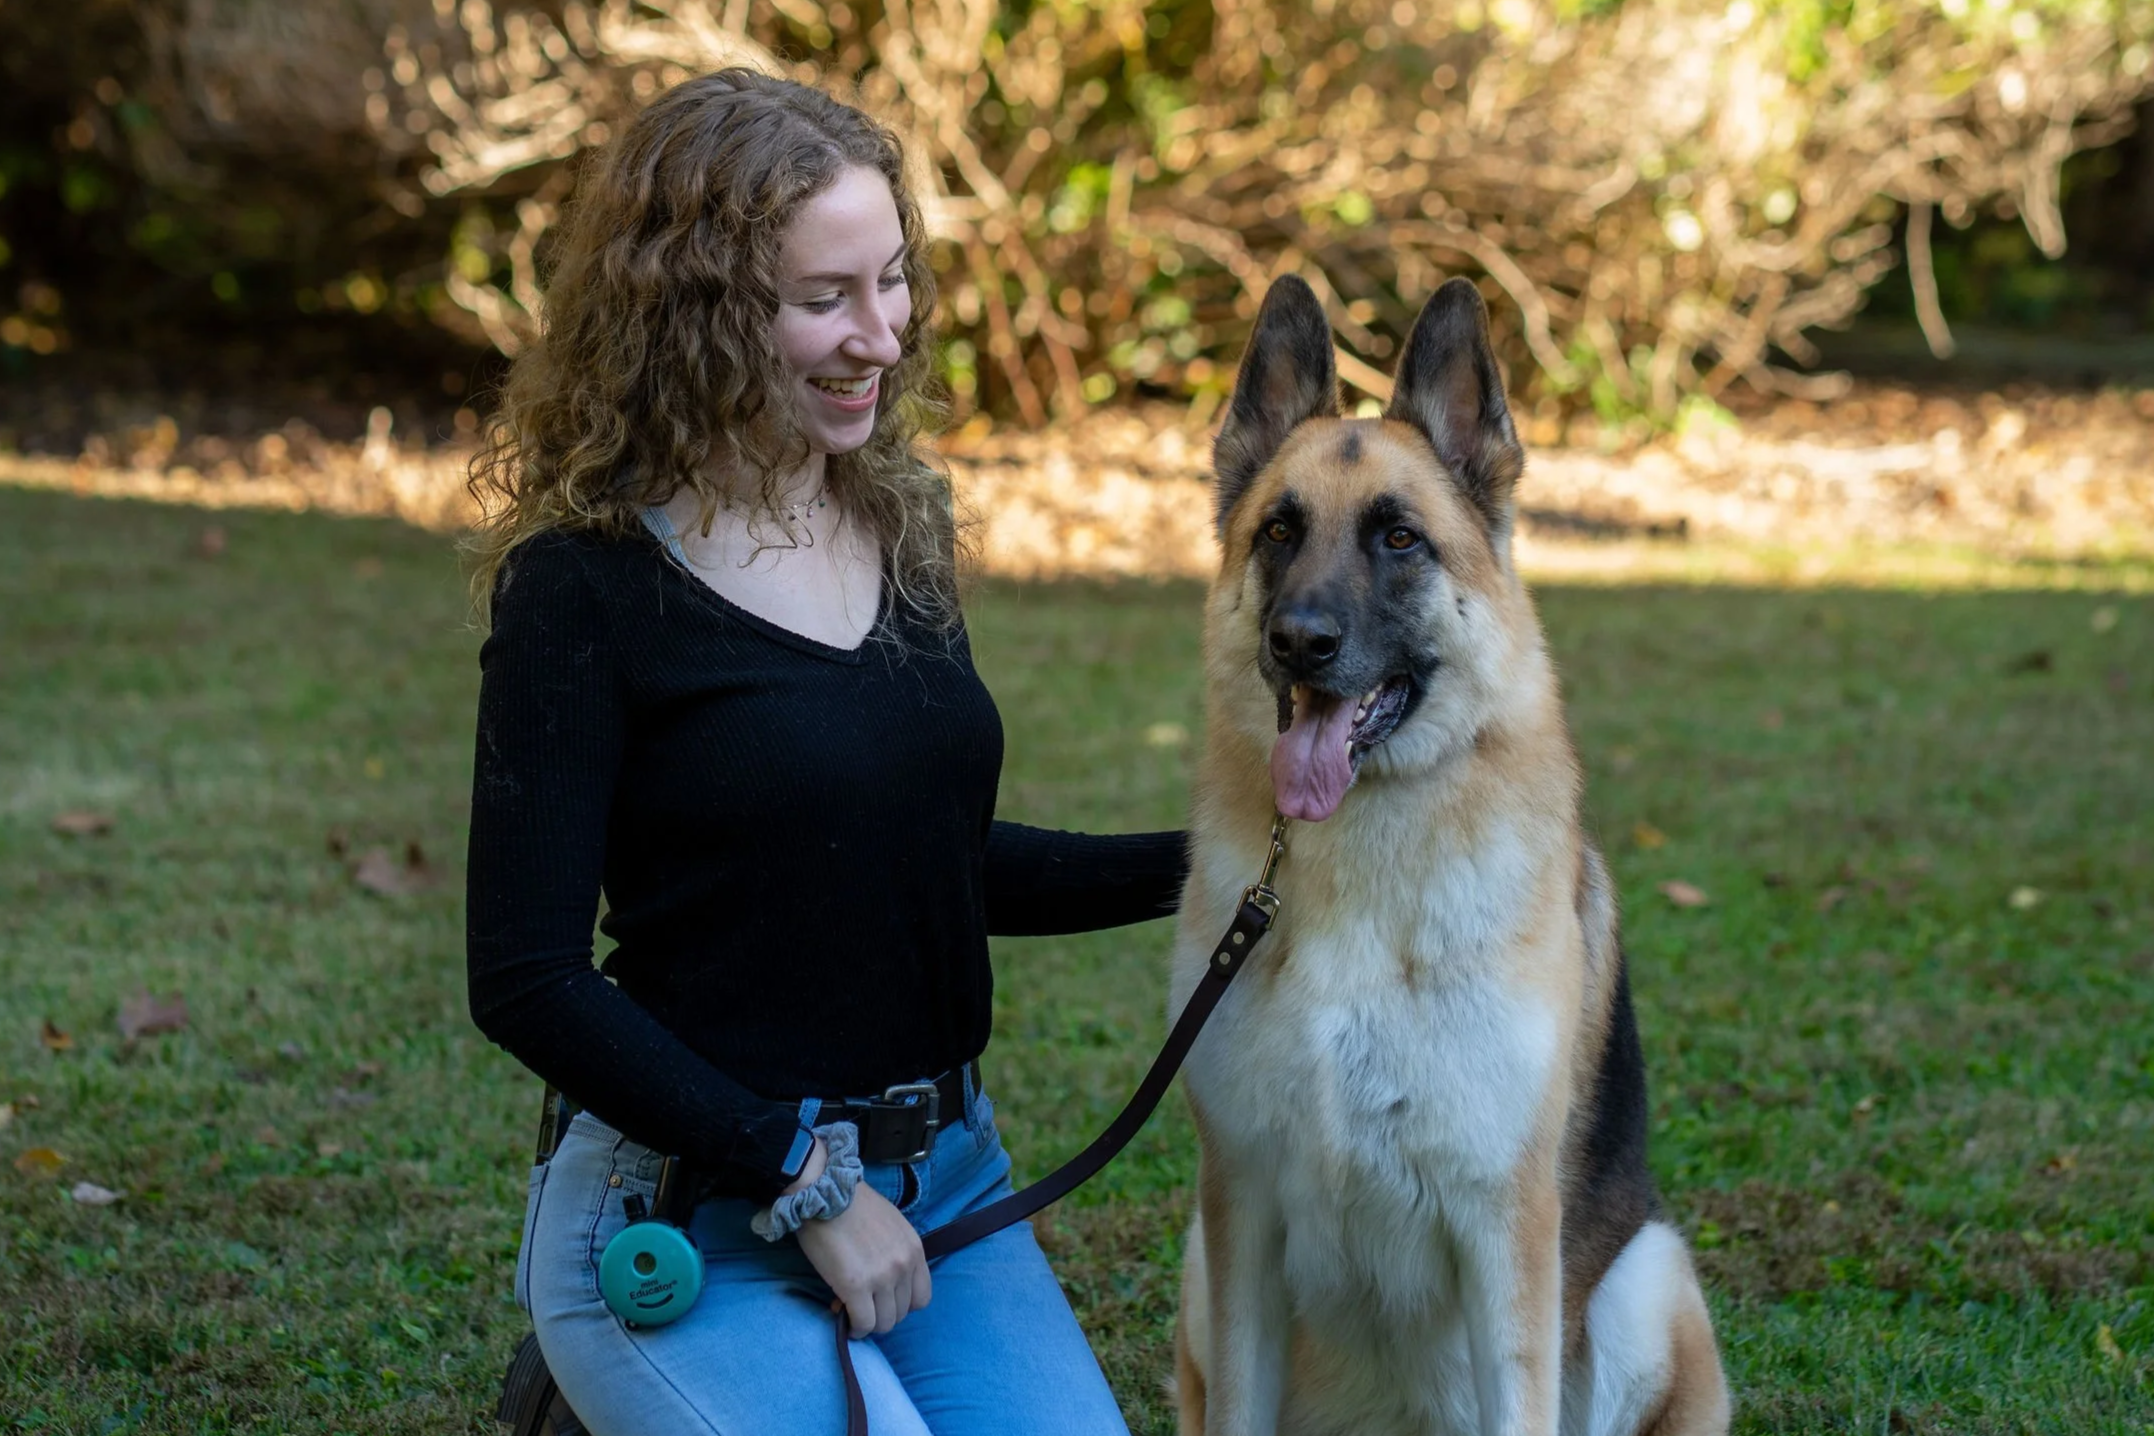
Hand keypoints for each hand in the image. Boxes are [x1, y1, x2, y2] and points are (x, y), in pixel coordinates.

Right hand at [795, 1181, 931, 1335]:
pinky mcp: (855, 1287)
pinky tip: (844, 1319)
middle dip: (883, 1313)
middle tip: (863, 1304)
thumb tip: (879, 1283)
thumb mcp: (890, 1225)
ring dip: (869, 1322)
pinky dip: (855, 1327)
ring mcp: (881, 1278)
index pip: (922, 1297)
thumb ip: (893, 1253)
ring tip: (852, 1311)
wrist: (825, 1192)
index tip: (885, 1299)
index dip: (903, 1304)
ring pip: (884, 1323)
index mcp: (914, 1249)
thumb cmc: (853, 1204)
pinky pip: (863, 1323)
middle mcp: (903, 1266)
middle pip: (902, 1312)